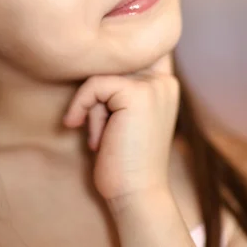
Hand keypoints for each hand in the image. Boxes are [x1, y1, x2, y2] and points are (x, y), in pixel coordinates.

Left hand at [63, 55, 179, 210]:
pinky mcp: (137, 94)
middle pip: (111, 62)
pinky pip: (94, 85)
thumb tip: (89, 56)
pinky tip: (82, 130)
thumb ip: (117, 86)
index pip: (133, 51)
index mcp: (164, 84)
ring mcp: (154, 86)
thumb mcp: (122, 115)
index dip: (112, 57)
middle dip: (96, 93)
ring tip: (98, 135)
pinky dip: (82, 106)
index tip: (101, 86)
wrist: (136, 195)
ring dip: (91, 106)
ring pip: (101, 74)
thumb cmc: (123, 159)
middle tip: (98, 127)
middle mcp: (164, 81)